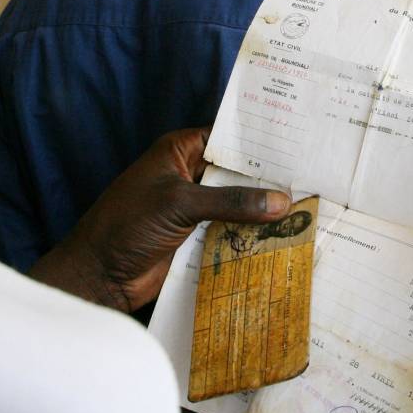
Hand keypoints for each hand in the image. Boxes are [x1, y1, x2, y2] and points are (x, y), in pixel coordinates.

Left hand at [30, 127, 290, 312]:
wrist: (99, 275)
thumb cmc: (128, 225)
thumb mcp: (180, 204)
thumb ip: (231, 201)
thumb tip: (281, 201)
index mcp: (179, 151)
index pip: (226, 137)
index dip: (258, 140)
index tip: (298, 142)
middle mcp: (188, 175)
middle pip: (235, 173)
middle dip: (267, 178)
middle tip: (313, 178)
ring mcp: (192, 208)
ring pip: (235, 204)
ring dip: (263, 210)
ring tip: (311, 208)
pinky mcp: (195, 238)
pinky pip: (229, 231)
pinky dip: (251, 235)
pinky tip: (285, 238)